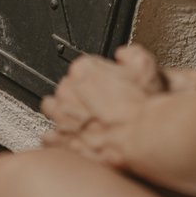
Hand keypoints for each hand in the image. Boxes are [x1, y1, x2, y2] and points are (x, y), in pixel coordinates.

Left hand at [41, 48, 159, 167]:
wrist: (143, 134)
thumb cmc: (143, 103)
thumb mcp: (144, 64)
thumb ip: (129, 54)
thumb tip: (122, 55)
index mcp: (83, 69)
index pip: (80, 66)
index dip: (95, 74)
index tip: (105, 81)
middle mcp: (68, 91)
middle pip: (65, 87)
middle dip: (77, 93)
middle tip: (96, 99)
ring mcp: (65, 118)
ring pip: (53, 110)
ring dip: (62, 111)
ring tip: (76, 115)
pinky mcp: (66, 142)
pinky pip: (51, 137)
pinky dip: (55, 137)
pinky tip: (64, 136)